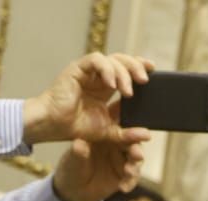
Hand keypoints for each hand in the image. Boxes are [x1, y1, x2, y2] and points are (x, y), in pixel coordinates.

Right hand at [24, 54, 154, 200]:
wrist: (54, 127)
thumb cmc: (76, 128)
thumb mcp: (108, 133)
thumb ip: (127, 134)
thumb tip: (148, 135)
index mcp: (106, 88)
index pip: (127, 70)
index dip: (139, 67)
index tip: (153, 70)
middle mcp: (99, 77)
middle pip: (123, 61)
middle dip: (136, 67)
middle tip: (144, 81)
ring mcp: (88, 71)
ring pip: (112, 59)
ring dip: (123, 72)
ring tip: (127, 90)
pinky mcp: (78, 68)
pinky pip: (96, 60)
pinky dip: (106, 69)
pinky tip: (111, 83)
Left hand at [52, 121, 148, 200]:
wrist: (74, 190)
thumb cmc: (72, 167)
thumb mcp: (72, 159)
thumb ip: (78, 152)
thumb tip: (79, 144)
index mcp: (104, 132)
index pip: (119, 125)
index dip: (129, 127)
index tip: (139, 131)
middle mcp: (116, 143)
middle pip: (133, 142)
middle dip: (136, 148)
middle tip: (137, 155)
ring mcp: (122, 159)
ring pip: (135, 159)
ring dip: (135, 165)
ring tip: (128, 172)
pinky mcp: (125, 174)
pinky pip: (133, 177)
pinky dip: (130, 182)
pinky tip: (123, 187)